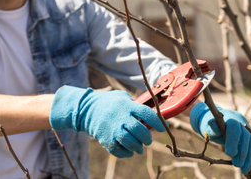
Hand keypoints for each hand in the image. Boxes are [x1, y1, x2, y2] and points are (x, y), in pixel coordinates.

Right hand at [50, 86, 164, 157]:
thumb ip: (135, 103)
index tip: (163, 127)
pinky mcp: (106, 139)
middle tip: (148, 140)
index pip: (146, 113)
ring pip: (130, 141)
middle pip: (139, 130)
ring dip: (138, 147)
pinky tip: (129, 151)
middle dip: (147, 137)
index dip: (157, 121)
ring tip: (140, 148)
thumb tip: (151, 112)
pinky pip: (118, 150)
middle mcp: (120, 117)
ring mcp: (112, 129)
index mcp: (126, 106)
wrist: (87, 109)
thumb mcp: (122, 97)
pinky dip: (126, 153)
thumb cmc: (109, 102)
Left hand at [190, 102, 250, 173]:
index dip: (233, 141)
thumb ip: (213, 126)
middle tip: (237, 164)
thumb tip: (211, 122)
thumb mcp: (210, 126)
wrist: (220, 121)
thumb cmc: (213, 125)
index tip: (229, 154)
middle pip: (245, 138)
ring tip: (244, 170)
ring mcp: (248, 131)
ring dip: (249, 158)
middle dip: (242, 153)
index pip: (234, 128)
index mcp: (231, 118)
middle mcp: (242, 123)